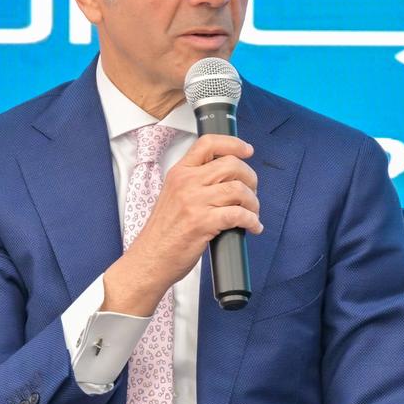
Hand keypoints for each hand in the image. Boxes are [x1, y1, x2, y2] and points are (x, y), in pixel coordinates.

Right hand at [102, 134, 261, 315]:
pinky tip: (253, 227)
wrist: (150, 259)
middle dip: (250, 178)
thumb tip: (228, 178)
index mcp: (179, 173)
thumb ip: (195, 183)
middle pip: (231, 165)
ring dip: (253, 202)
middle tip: (252, 192)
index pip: (208, 144)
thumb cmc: (163, 233)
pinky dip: (252, 221)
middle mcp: (186, 182)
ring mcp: (194, 202)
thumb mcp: (173, 196)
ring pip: (238, 189)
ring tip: (253, 213)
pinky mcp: (203, 222)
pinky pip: (238, 214)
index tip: (247, 151)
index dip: (233, 144)